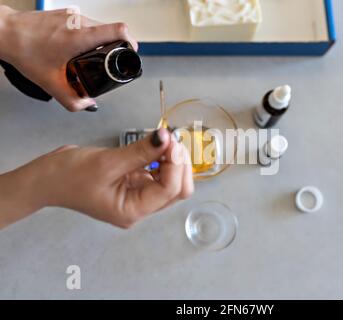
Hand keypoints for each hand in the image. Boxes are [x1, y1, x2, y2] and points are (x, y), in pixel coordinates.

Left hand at [0, 5, 137, 111]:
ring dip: (102, 41)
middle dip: (116, 47)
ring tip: (91, 55)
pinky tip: (76, 47)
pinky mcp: (66, 13)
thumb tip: (87, 104)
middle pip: (112, 31)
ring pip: (100, 26)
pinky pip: (87, 23)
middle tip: (111, 60)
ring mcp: (73, 15)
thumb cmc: (24, 50)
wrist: (5, 33)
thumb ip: (72, 100)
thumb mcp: (50, 83)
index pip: (119, 30)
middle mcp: (79, 22)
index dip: (131, 41)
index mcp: (80, 37)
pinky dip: (89, 36)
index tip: (132, 51)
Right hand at [0, 129, 193, 228]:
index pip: (170, 190)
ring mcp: (138, 197)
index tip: (171, 139)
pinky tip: (156, 146)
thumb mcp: (107, 162)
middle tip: (170, 139)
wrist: (44, 179)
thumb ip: (140, 151)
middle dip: (179, 164)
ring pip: (170, 182)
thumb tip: (166, 137)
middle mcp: (139, 208)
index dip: (176, 164)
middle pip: (176, 190)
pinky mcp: (134, 185)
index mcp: (132, 210)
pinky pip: (157, 174)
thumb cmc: (68, 175)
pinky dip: (161, 159)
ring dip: (172, 160)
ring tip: (164, 140)